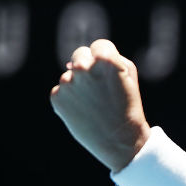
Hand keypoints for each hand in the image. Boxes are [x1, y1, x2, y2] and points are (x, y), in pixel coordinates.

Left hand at [50, 39, 150, 172]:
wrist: (119, 140)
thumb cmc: (128, 104)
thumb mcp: (129, 74)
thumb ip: (109, 57)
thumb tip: (84, 57)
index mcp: (104, 60)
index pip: (99, 45)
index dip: (106, 57)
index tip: (110, 71)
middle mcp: (82, 68)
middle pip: (80, 54)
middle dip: (88, 65)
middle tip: (99, 86)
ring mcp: (67, 83)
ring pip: (70, 75)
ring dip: (79, 84)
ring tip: (94, 104)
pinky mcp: (57, 97)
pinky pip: (61, 90)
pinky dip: (70, 99)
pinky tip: (83, 111)